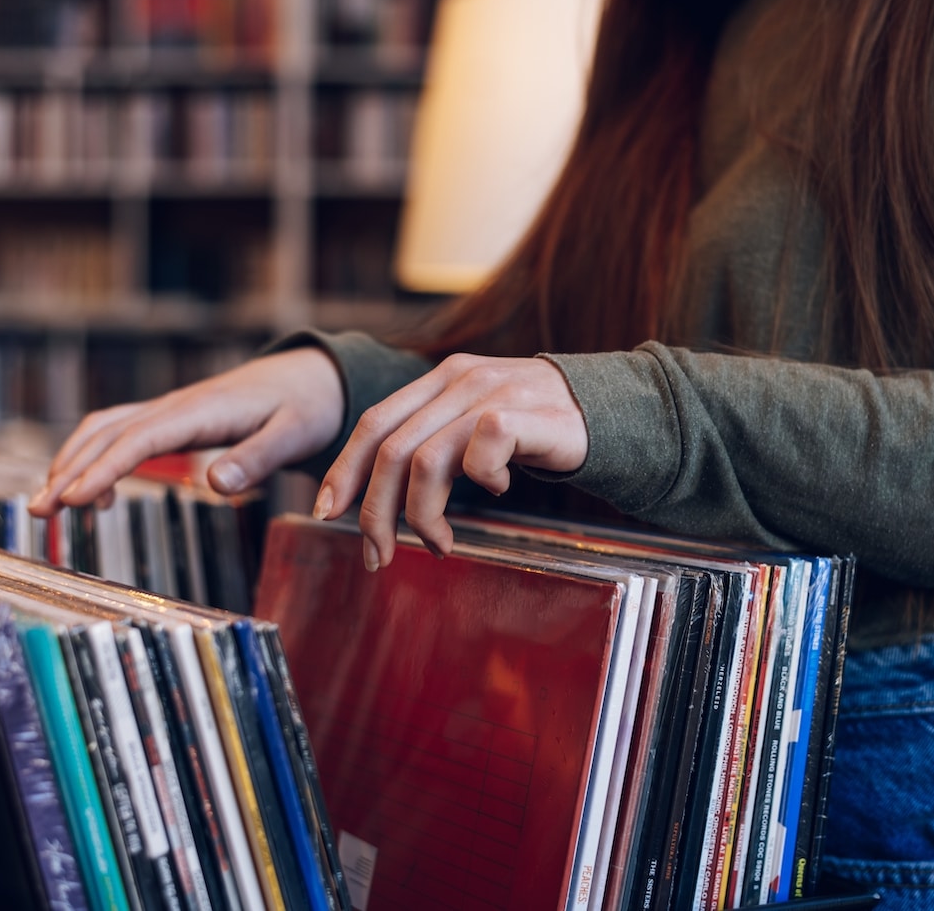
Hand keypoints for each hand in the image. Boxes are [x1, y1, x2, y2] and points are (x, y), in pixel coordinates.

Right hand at [29, 347, 343, 515]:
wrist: (312, 377)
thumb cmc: (305, 406)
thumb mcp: (294, 433)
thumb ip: (257, 458)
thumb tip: (216, 486)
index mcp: (202, 410)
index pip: (141, 439)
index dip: (104, 469)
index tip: (74, 499)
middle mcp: (177, 405)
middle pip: (109, 434)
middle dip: (69, 470)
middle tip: (39, 512)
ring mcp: (170, 410)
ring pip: (105, 429)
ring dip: (71, 462)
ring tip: (47, 505)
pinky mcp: (171, 419)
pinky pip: (120, 433)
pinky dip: (94, 457)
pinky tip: (94, 495)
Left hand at [313, 353, 586, 569]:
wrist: (607, 409)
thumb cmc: (535, 428)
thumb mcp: (473, 424)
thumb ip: (431, 441)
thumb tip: (374, 498)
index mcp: (439, 379)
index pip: (373, 422)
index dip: (343, 470)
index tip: (326, 513)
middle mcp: (459, 379)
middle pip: (390, 448)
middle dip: (374, 510)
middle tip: (379, 554)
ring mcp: (491, 392)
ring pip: (426, 459)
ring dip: (423, 514)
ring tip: (440, 543)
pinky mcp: (525, 413)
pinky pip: (480, 454)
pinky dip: (482, 481)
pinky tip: (499, 490)